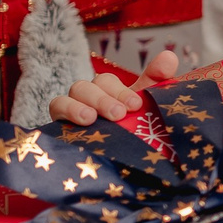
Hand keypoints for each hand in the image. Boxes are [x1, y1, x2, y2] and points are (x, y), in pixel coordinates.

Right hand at [48, 47, 178, 124]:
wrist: (118, 166)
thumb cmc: (133, 132)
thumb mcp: (146, 109)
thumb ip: (156, 83)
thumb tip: (169, 56)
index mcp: (110, 95)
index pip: (109, 82)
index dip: (121, 90)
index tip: (136, 105)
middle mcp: (88, 100)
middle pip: (87, 87)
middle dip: (103, 99)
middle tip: (118, 114)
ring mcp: (70, 113)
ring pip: (65, 99)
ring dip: (78, 107)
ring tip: (91, 119)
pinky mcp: (58, 128)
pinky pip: (54, 112)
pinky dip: (65, 114)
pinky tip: (77, 125)